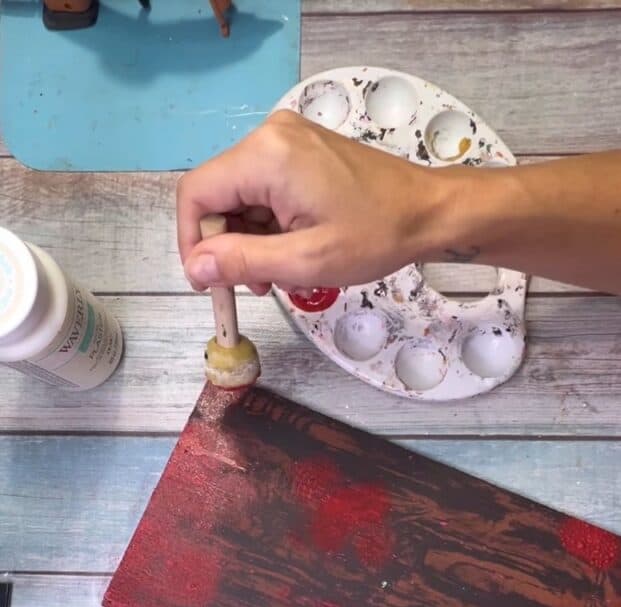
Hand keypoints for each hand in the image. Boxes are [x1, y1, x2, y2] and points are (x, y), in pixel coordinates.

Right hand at [177, 110, 449, 294]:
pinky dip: (267, 226)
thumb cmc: (377, 235)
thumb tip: (195, 269)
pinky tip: (290, 251)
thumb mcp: (305, 261)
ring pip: (239, 197)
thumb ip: (242, 263)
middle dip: (227, 245)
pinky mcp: (299, 151)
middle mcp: (270, 136)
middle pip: (217, 196)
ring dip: (249, 240)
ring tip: (278, 274)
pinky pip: (262, 190)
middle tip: (254, 286)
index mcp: (266, 156)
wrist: (429, 211)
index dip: (192, 243)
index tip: (208, 282)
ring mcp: (286, 140)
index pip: (197, 195)